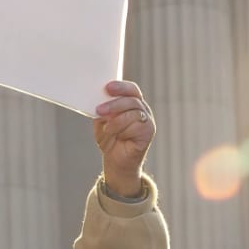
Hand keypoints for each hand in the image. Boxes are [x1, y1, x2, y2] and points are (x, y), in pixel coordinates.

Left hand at [93, 81, 153, 196]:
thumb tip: (99, 101)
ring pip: (133, 113)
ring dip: (116, 121)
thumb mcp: (102, 122)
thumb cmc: (110, 140)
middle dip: (114, 104)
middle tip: (99, 110)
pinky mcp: (148, 132)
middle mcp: (142, 110)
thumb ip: (103, 111)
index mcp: (132, 103)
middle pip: (132, 99)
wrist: (116, 162)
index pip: (131, 89)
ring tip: (107, 130)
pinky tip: (119, 137)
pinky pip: (137, 126)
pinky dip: (124, 131)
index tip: (107, 87)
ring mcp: (147, 121)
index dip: (121, 87)